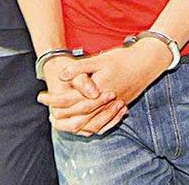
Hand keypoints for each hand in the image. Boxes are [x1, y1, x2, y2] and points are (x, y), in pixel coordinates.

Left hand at [54, 40, 172, 133]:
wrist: (147, 62)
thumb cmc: (122, 59)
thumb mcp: (99, 60)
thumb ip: (79, 68)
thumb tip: (62, 76)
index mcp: (96, 91)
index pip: (69, 100)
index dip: (53, 100)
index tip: (41, 97)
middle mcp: (104, 103)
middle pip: (78, 117)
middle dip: (61, 116)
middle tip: (49, 115)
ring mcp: (113, 108)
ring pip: (91, 125)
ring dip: (75, 126)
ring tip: (63, 123)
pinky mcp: (120, 107)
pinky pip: (104, 125)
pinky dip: (93, 128)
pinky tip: (87, 127)